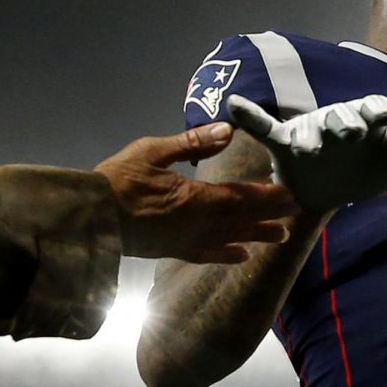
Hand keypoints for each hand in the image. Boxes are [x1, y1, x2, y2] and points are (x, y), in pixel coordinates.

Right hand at [94, 122, 300, 263]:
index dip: (268, 196)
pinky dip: (226, 254)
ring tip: (280, 236)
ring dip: (255, 235)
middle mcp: (197, 224)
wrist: (89, 218)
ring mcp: (185, 240)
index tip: (291, 195)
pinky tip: (241, 255)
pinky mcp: (172, 250)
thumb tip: (228, 131)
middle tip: (296, 214)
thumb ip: (193, 143)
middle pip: (241, 219)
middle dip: (269, 215)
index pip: (240, 197)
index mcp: (194, 199)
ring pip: (229, 238)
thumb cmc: (118, 179)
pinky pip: (206, 254)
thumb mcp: (153, 151)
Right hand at [228, 94, 386, 212]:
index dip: (380, 110)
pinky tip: (235, 105)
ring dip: (310, 134)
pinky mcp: (285, 144)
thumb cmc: (364, 171)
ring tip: (308, 146)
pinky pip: (265, 129)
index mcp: (367, 123)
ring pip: (310, 127)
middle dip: (346, 122)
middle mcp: (338, 122)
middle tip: (349, 132)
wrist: (327, 193)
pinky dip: (250, 117)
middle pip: (343, 117)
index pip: (375, 109)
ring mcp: (310, 132)